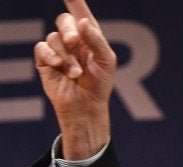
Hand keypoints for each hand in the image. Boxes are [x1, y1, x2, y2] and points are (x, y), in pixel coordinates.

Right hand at [34, 0, 115, 159]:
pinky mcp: (45, 61)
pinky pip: (41, 48)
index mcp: (90, 37)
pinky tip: (59, 66)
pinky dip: (50, 55)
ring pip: (54, 38)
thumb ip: (97, 40)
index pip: (81, 14)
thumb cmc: (100, 83)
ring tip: (75, 73)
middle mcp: (73, 41)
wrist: (86, 106)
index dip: (75, 1)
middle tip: (74, 42)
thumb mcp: (107, 61)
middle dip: (68, 30)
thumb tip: (82, 22)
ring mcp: (58, 50)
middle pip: (63, 20)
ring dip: (65, 55)